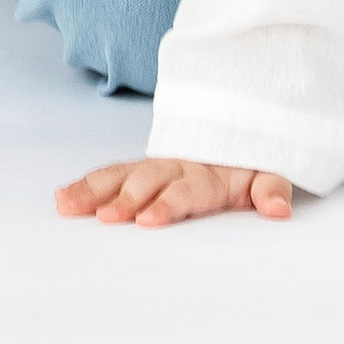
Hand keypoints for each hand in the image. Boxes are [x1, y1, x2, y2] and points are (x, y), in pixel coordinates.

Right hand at [55, 157, 294, 225]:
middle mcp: (176, 167)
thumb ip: (272, 190)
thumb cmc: (251, 164)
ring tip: (66, 205)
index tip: (148, 219)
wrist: (240, 124)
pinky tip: (63, 198)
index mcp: (208, 174)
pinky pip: (111, 174)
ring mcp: (156, 166)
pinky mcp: (141, 171)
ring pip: (121, 175)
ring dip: (94, 190)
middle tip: (106, 217)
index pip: (186, 190)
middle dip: (125, 198)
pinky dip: (88, 184)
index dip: (167, 204)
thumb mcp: (269, 174)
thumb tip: (280, 210)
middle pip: (147, 180)